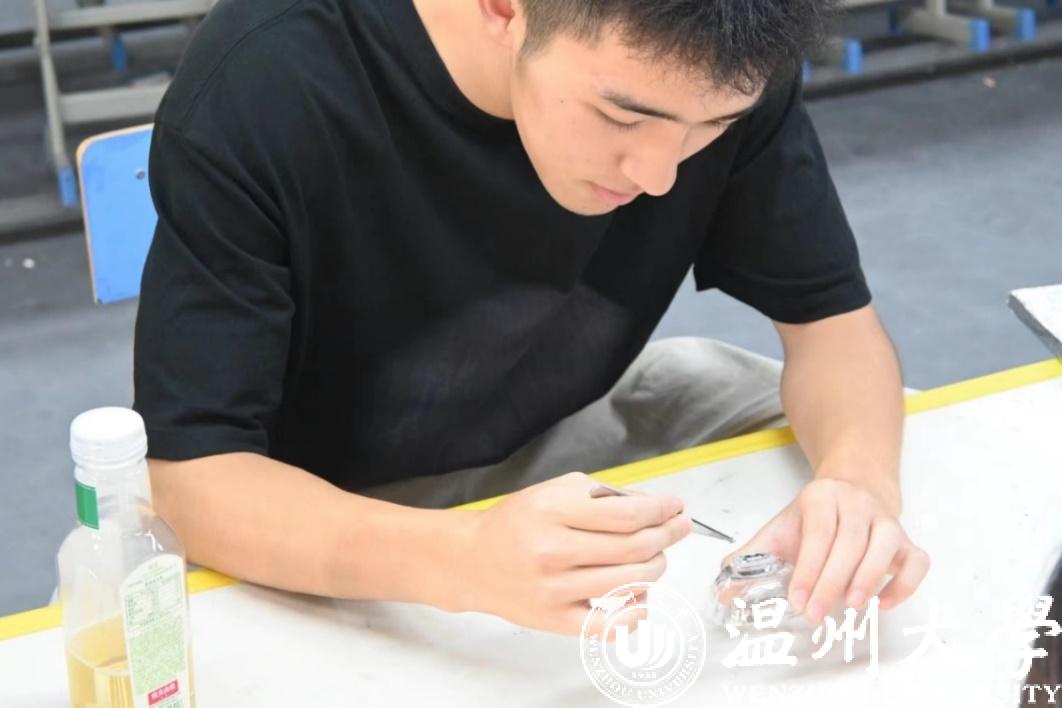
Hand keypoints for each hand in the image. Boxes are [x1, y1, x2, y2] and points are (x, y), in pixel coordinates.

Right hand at [455, 472, 692, 634]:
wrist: (473, 560)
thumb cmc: (518, 522)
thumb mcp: (555, 491)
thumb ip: (604, 495)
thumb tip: (654, 507)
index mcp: (552, 511)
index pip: (626, 514)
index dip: (661, 511)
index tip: (674, 507)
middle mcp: (552, 551)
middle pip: (634, 548)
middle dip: (666, 536)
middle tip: (677, 529)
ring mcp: (554, 590)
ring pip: (629, 583)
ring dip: (656, 568)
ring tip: (657, 557)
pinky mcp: (554, 620)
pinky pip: (609, 625)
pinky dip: (636, 613)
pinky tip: (642, 597)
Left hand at [722, 477, 928, 622]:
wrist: (852, 491)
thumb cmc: (814, 519)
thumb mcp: (780, 530)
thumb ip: (752, 558)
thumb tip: (724, 589)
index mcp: (821, 499)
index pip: (817, 534)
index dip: (808, 569)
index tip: (796, 599)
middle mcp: (857, 504)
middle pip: (849, 543)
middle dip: (831, 582)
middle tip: (815, 613)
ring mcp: (887, 520)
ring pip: (885, 547)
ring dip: (869, 578)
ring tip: (851, 606)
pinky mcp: (907, 540)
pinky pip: (917, 560)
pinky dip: (905, 583)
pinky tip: (884, 603)